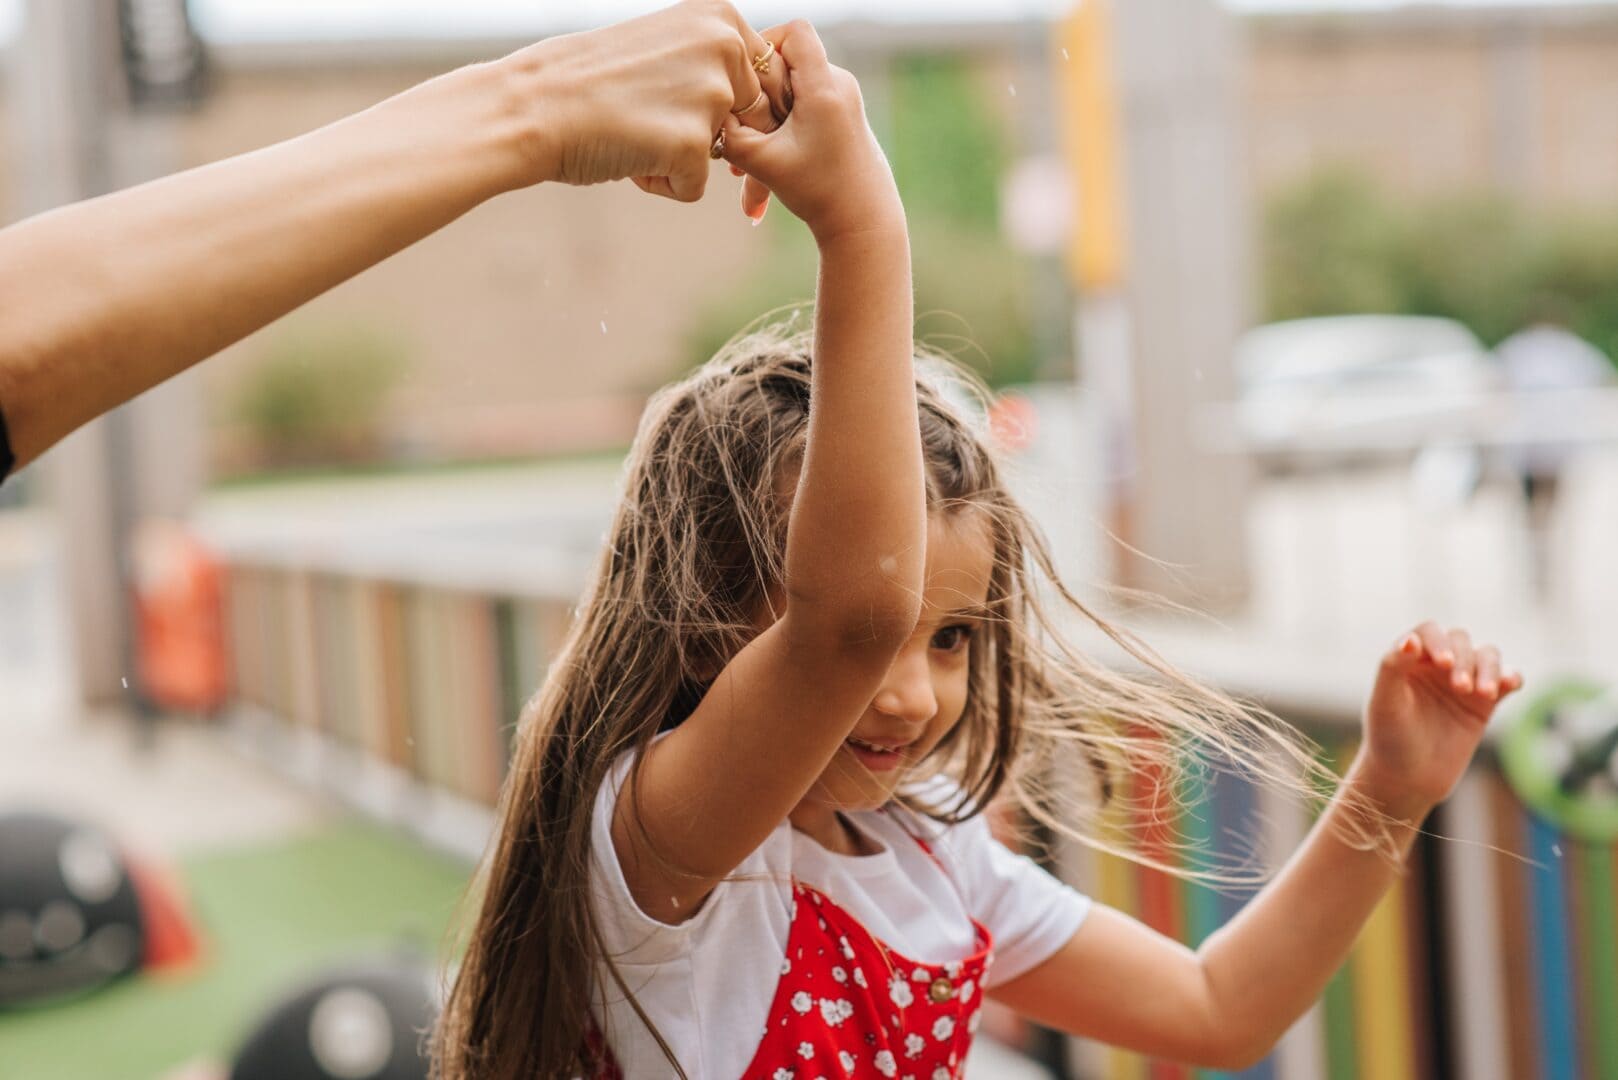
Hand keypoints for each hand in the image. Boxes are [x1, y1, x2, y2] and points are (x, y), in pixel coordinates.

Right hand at [506, 0, 789, 199]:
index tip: (683, 110)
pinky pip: (694, 186)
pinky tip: (624, 156)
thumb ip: (711, 62)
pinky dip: (661, 184)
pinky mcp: (695, 145)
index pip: (759, 77)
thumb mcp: (664, 46)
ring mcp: (713, 96)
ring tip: (630, 132)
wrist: (533, 105)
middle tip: (646, 117)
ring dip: (679, 157)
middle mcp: (726, 47)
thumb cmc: (590, 80)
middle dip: (705, 133)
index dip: (730, 109)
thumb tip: (757, 103)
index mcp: (721, 16)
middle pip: (747, 118)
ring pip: (720, 153)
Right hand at [718, 21, 902, 240]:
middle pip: (788, 60)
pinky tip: (767, 161)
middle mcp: (839, 85)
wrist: (863, 222)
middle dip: (759, 91)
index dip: (765, 43)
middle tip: (743, 125)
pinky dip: (783, 125)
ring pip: (793, 87)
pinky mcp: (842, 115)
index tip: (745, 77)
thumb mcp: (763, 164)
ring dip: (768, 115)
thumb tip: (703, 112)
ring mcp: (844, 99)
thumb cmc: (819, 193)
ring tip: (750, 157)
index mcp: (825, 87)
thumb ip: (728, 134)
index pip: (795, 31)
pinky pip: (804, 104)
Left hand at [1352, 621, 1523, 820]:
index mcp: (1409, 658)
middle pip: (1462, 641)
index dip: (1438, 641)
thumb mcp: (1385, 702)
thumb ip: (1392, 667)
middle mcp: (1436, 665)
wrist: (1408, 778)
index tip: (1443, 664)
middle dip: (1465, 660)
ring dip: (1490, 669)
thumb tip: (1412, 639)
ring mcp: (1462, 682)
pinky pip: (1506, 681)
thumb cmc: (1388, 738)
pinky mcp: (1484, 703)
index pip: (1429, 632)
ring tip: (1483, 693)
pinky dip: (1511, 678)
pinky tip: (1510, 684)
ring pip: (1487, 656)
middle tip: (1460, 688)